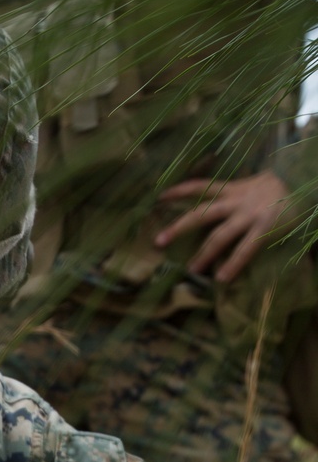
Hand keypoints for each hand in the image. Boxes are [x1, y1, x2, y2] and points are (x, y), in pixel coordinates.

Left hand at [154, 171, 297, 282]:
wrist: (305, 183)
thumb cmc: (279, 188)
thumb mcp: (253, 184)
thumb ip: (234, 192)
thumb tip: (215, 201)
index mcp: (233, 189)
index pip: (201, 186)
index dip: (179, 190)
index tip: (159, 196)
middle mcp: (236, 201)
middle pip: (200, 214)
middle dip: (178, 227)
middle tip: (158, 242)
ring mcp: (249, 216)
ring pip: (219, 235)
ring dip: (203, 254)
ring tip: (191, 269)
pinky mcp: (264, 229)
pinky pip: (245, 249)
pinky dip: (233, 264)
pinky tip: (221, 278)